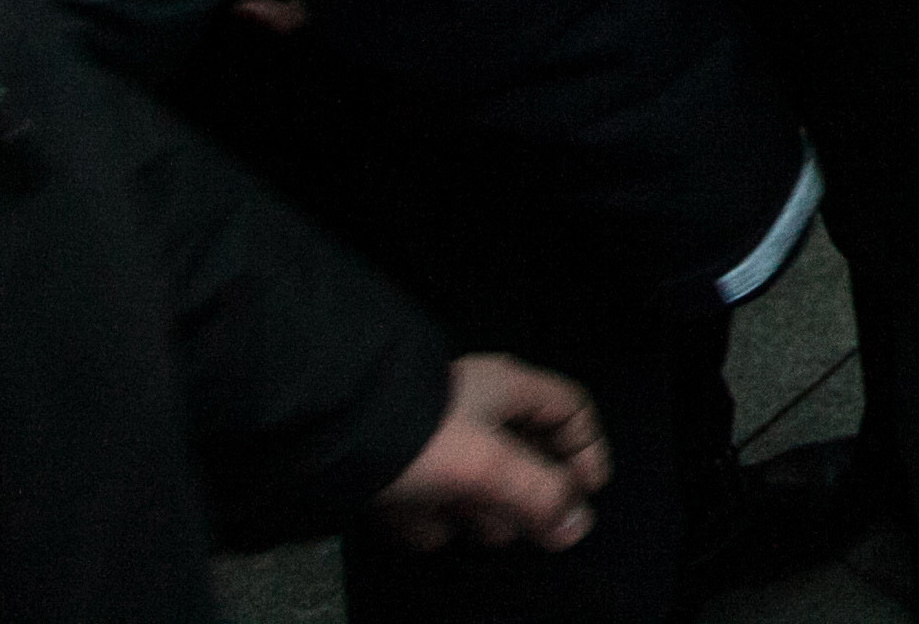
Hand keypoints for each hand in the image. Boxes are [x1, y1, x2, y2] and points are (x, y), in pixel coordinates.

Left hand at [374, 352, 609, 552]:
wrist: (330, 429)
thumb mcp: (491, 466)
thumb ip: (540, 496)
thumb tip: (577, 525)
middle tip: (532, 525)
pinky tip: (423, 529)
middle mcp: (474, 406)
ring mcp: (432, 432)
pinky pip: (424, 491)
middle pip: (521, 450)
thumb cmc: (414, 432)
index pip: (568, 409)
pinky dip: (427, 515)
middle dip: (527, 493)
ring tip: (480, 529)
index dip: (585, 449)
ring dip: (479, 508)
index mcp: (507, 389)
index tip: (588, 491)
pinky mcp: (395, 459)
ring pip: (472, 475)